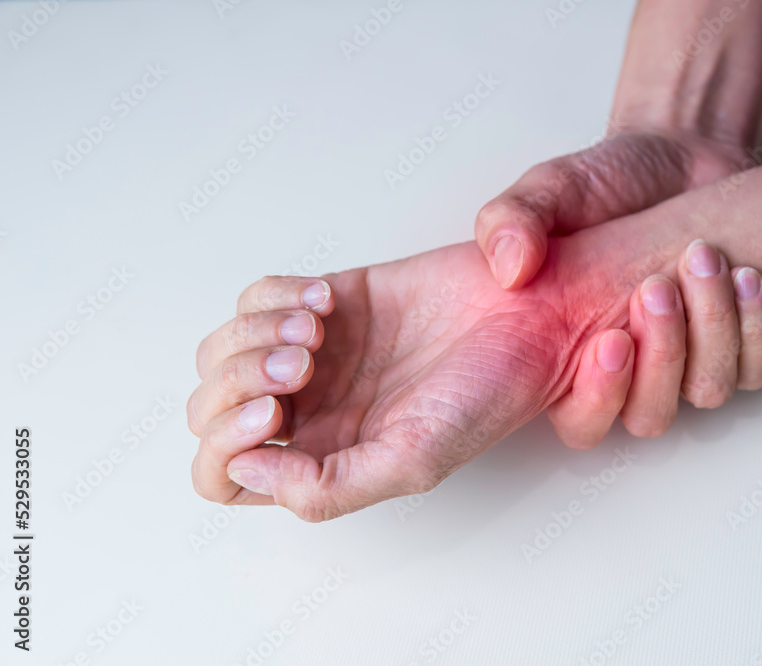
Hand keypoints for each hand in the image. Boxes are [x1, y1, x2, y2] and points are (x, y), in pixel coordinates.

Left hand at [187, 232, 761, 520]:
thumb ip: (326, 488)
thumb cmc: (487, 390)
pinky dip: (278, 296)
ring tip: (319, 330)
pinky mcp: (326, 301)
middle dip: (240, 380)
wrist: (528, 314)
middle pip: (209, 408)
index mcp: (323, 459)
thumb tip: (245, 471)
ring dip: (256, 335)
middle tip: (303, 364)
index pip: (221, 474)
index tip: (280, 410)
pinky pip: (256, 296)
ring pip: (222, 350)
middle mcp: (310, 412)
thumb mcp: (412, 461)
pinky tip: (328, 303)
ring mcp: (312, 355)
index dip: (225, 445)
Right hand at [473, 132, 761, 446]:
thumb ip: (511, 222)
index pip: (580, 422)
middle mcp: (630, 372)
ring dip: (712, 330)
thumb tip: (509, 268)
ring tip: (703, 260)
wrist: (673, 154)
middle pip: (650, 416)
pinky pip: (755, 369)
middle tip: (656, 287)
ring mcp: (686, 361)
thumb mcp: (547, 190)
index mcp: (570, 355)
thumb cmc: (607, 181)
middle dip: (662, 355)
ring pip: (707, 391)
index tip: (612, 340)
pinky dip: (756, 328)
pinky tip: (745, 277)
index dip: (599, 399)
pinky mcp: (735, 343)